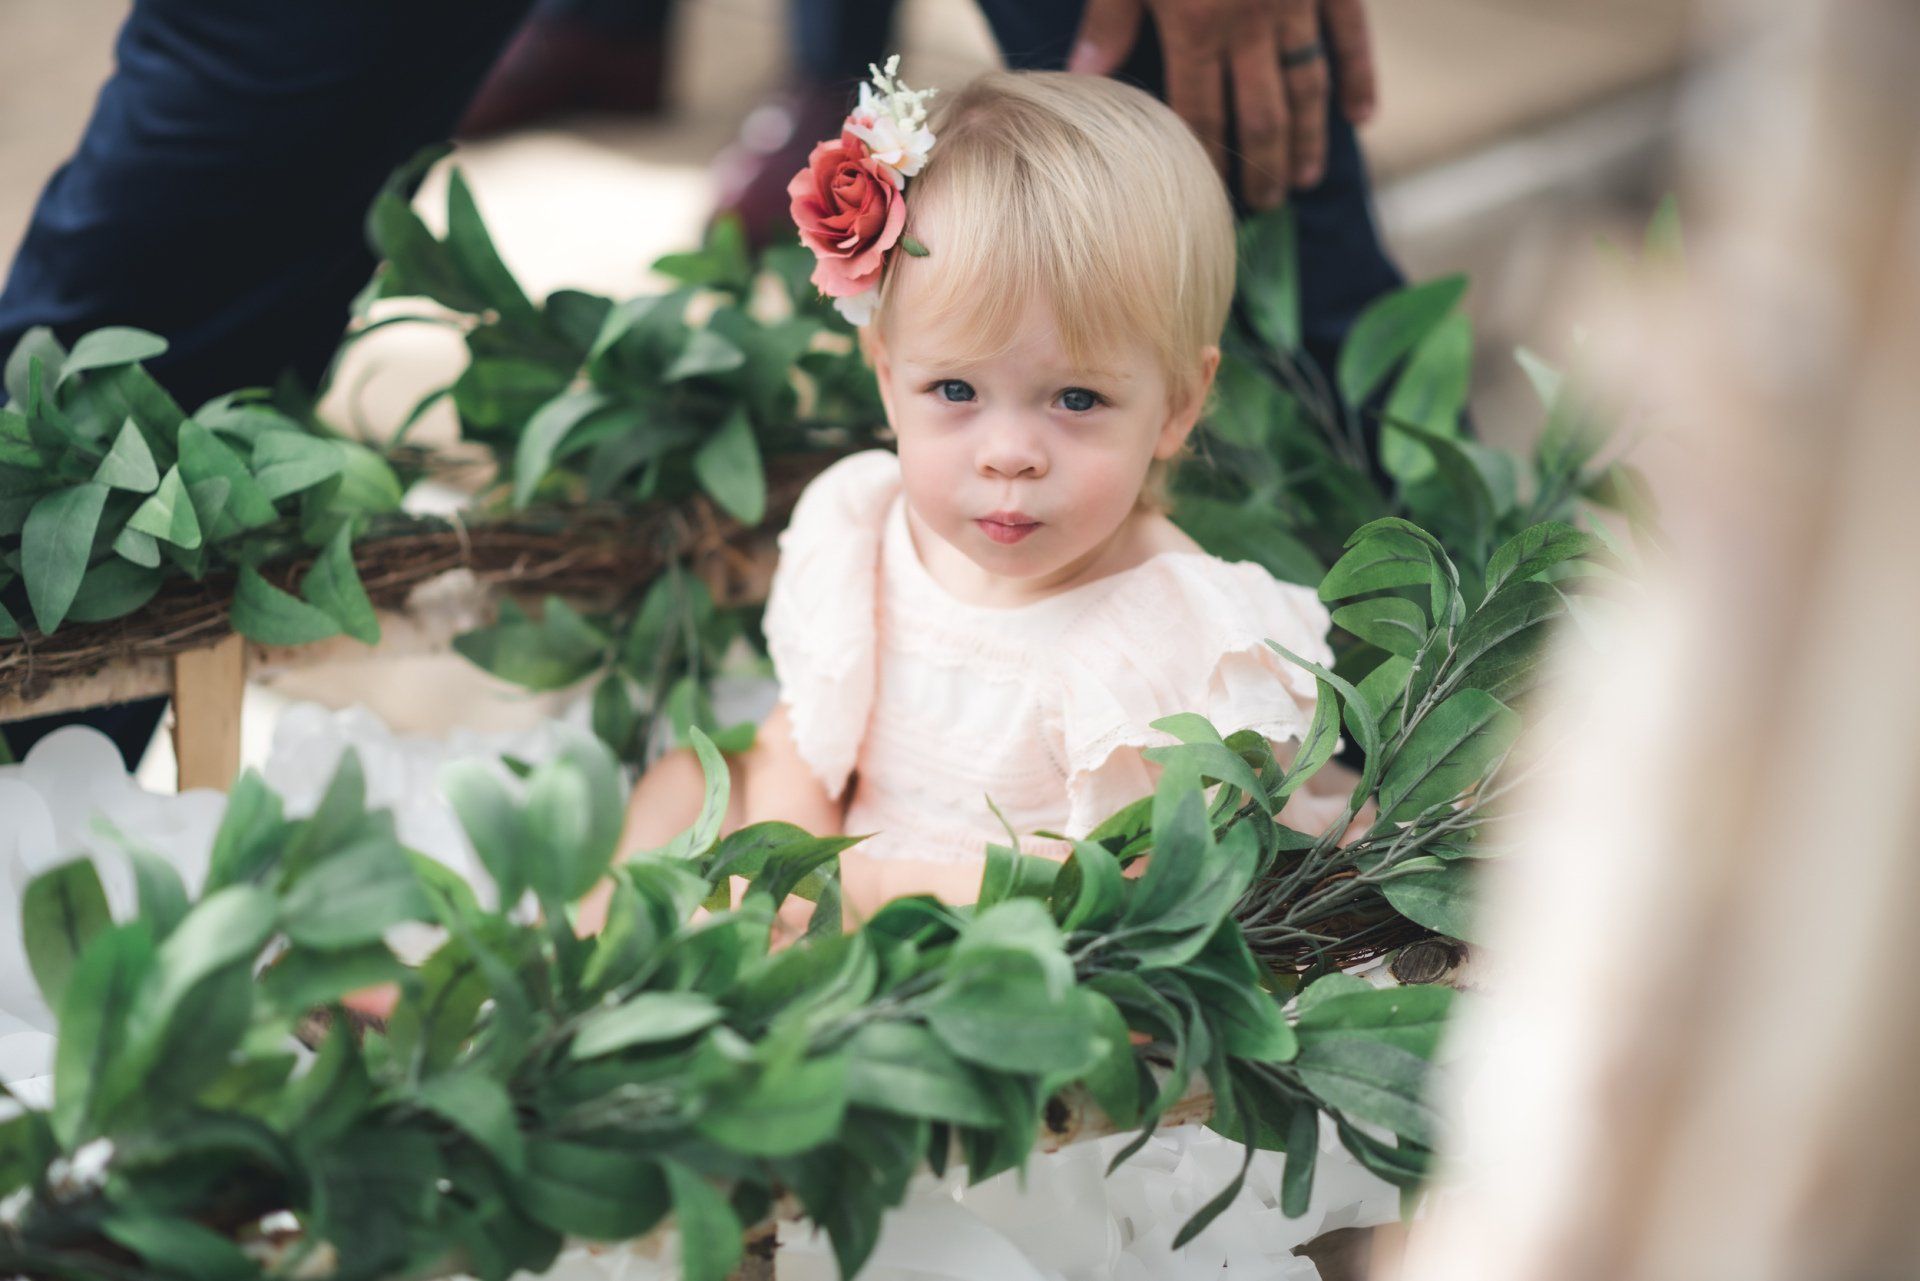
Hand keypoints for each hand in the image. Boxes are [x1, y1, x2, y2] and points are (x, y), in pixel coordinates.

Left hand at [1067, 0, 1377, 208]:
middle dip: (1262, 166)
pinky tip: (1361, 118)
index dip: (1204, 163)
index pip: (1198, 114)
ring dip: (1308, 139)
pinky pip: (1350, 35)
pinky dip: (1358, 76)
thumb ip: (1111, 16)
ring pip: (1307, 86)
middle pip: (1260, 116)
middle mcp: (1252, 24)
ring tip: (1304, 181)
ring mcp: (1297, 1)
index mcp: (1195, 24)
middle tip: (1263, 207)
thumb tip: (1085, 74)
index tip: (1207, 201)